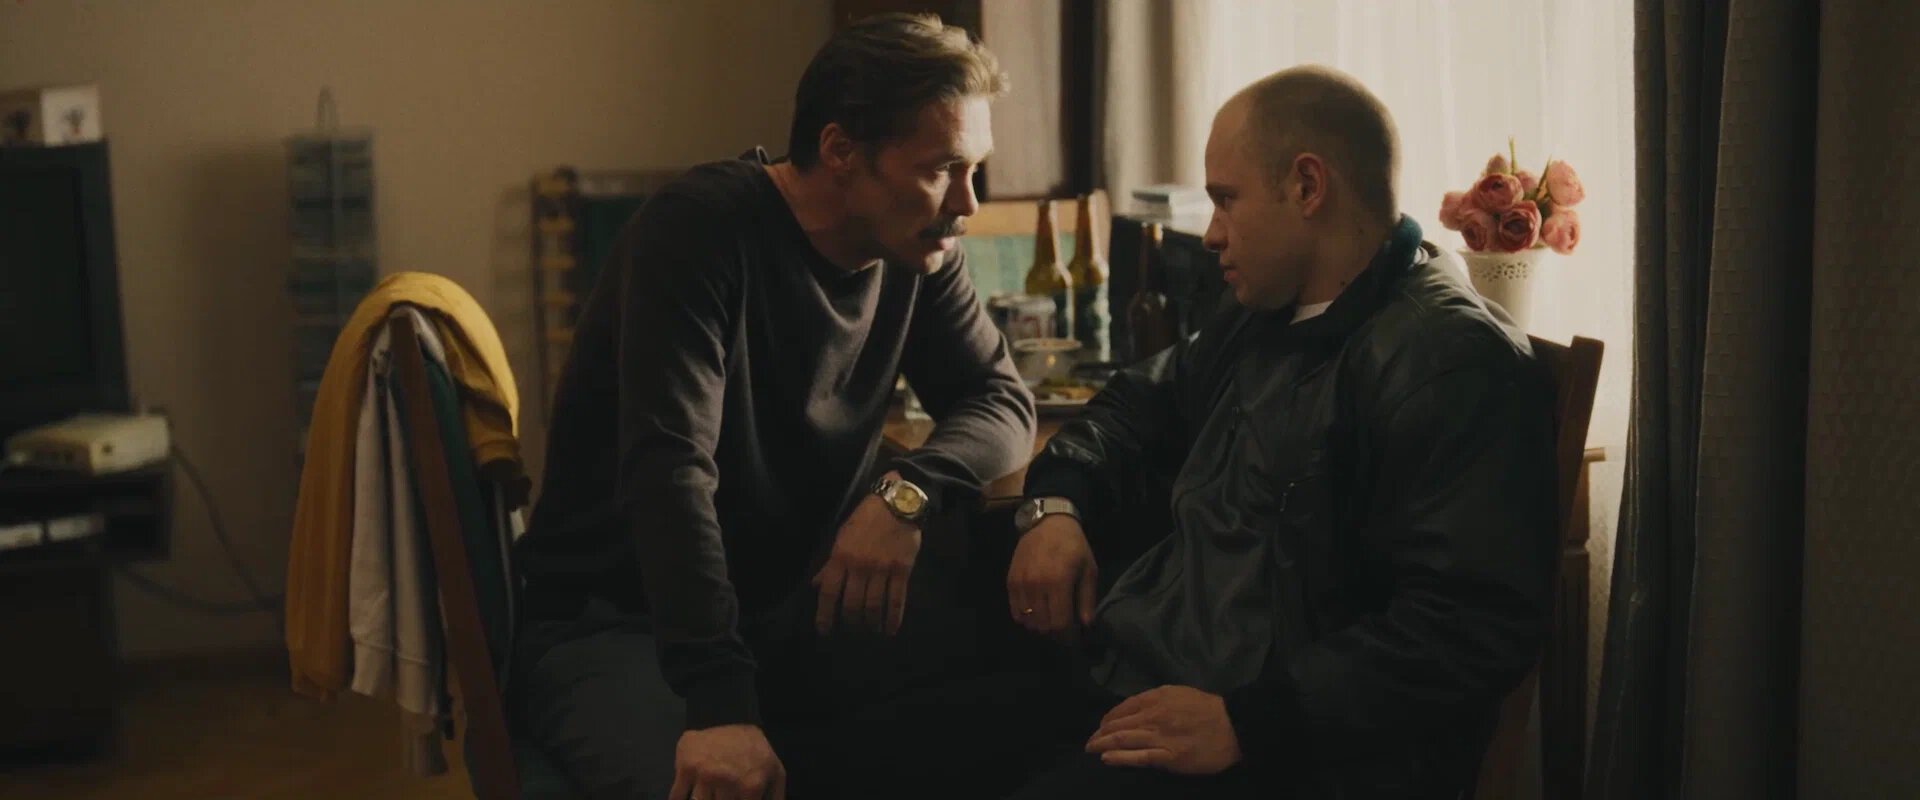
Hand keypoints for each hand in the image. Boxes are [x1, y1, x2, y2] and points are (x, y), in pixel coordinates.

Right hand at [670, 724, 784, 799]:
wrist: (727, 716)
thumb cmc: (753, 749)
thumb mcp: (774, 771)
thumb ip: (775, 798)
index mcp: (751, 787)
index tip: (734, 797)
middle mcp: (726, 782)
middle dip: (722, 799)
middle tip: (723, 791)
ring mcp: (704, 775)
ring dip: (703, 799)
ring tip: (711, 789)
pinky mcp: (685, 768)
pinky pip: (677, 795)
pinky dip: (679, 799)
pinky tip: (688, 793)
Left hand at [813, 476, 921, 634]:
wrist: (897, 503)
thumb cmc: (866, 518)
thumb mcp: (842, 536)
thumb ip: (830, 563)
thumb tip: (816, 585)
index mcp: (841, 557)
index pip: (829, 592)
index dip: (825, 615)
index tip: (825, 630)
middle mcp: (859, 567)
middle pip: (852, 604)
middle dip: (851, 621)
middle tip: (852, 628)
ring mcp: (882, 570)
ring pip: (874, 606)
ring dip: (871, 622)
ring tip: (871, 629)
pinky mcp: (902, 571)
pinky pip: (897, 600)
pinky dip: (893, 618)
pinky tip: (890, 630)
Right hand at [1006, 513, 1097, 637]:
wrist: (1047, 522)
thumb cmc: (1073, 546)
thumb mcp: (1089, 569)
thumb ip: (1087, 599)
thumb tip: (1086, 625)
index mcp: (1059, 582)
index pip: (1060, 623)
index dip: (1067, 636)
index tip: (1073, 638)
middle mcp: (1037, 585)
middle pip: (1043, 626)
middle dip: (1055, 633)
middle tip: (1063, 629)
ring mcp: (1021, 584)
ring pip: (1028, 622)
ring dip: (1040, 626)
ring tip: (1050, 619)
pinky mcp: (1011, 581)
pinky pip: (1015, 611)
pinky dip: (1026, 618)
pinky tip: (1036, 612)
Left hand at [1084, 685, 1241, 774]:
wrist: (1233, 726)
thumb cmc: (1208, 709)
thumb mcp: (1179, 693)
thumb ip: (1156, 699)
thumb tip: (1134, 709)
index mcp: (1157, 698)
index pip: (1124, 707)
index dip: (1109, 717)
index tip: (1101, 726)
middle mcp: (1155, 715)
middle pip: (1120, 724)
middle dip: (1100, 733)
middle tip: (1089, 742)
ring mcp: (1161, 737)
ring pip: (1124, 739)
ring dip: (1103, 744)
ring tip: (1091, 749)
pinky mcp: (1169, 756)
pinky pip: (1140, 757)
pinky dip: (1120, 757)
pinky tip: (1107, 758)